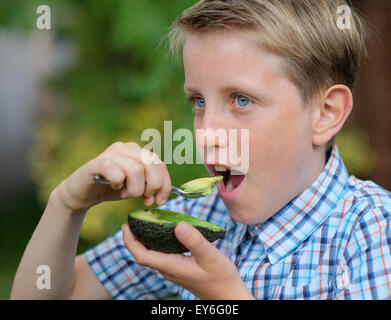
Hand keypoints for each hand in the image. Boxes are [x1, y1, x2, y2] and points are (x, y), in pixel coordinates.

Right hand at [55, 142, 171, 211]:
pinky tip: (112, 186)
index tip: (159, 200)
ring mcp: (111, 153)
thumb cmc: (110, 189)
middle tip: (144, 198)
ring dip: (133, 189)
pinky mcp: (97, 163)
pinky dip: (118, 184)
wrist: (81, 193)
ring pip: (137, 170)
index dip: (164, 184)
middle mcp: (126, 148)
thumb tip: (162, 196)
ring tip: (123, 192)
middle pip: (152, 164)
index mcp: (138, 152)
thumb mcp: (136, 186)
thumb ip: (150, 185)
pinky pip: (117, 173)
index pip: (160, 164)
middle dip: (152, 186)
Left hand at [122, 222, 254, 299]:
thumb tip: (178, 225)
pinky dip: (157, 242)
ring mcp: (173, 270)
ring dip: (144, 239)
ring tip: (145, 222)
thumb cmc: (220, 277)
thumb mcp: (209, 256)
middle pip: (143, 254)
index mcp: (171, 266)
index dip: (130, 241)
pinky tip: (164, 231)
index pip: (142, 255)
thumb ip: (194, 241)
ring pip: (152, 254)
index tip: (126, 226)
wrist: (227, 294)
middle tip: (133, 219)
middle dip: (134, 238)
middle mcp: (168, 269)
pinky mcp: (179, 268)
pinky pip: (161, 254)